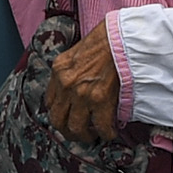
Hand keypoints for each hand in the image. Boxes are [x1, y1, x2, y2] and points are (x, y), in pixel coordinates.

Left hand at [47, 19, 122, 138]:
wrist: (121, 36)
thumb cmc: (104, 40)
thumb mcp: (77, 52)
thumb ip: (71, 71)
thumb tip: (77, 88)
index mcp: (58, 71)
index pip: (50, 102)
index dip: (60, 113)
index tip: (69, 117)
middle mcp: (66, 84)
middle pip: (57, 120)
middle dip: (67, 131)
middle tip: (78, 134)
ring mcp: (81, 93)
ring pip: (75, 128)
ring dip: (84, 136)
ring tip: (94, 135)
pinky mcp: (100, 99)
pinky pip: (100, 126)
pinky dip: (106, 133)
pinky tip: (111, 132)